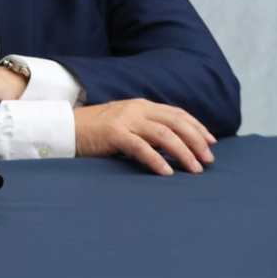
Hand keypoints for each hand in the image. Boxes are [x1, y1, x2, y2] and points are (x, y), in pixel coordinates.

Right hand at [74, 99, 216, 174]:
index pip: (176, 113)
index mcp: (140, 105)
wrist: (64, 128)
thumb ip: (145, 128)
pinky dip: (157, 160)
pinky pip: (141, 147)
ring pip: (164, 134)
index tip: (211, 142)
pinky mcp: (114, 134)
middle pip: (176, 122)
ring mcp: (125, 120)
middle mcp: (136, 109)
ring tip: (195, 169)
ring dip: (183, 152)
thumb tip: (173, 144)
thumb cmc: (95, 131)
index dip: (197, 127)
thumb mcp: (124, 123)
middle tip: (209, 160)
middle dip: (196, 141)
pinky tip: (167, 172)